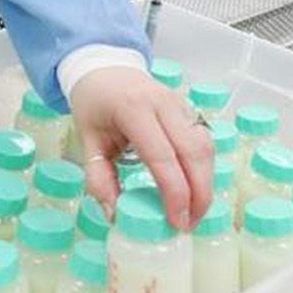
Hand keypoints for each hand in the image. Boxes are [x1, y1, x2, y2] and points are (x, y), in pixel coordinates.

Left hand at [69, 67, 213, 230]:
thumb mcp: (86, 140)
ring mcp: (180, 103)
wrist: (105, 68)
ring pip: (206, 147)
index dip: (175, 193)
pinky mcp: (189, 109)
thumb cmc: (94, 104)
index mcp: (134, 109)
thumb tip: (114, 215)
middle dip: (199, 194)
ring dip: (206, 183)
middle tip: (190, 224)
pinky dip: (205, 169)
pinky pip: (204, 141)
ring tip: (194, 213)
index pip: (163, 156)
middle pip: (194, 152)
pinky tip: (195, 190)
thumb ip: (98, 178)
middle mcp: (163, 103)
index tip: (177, 222)